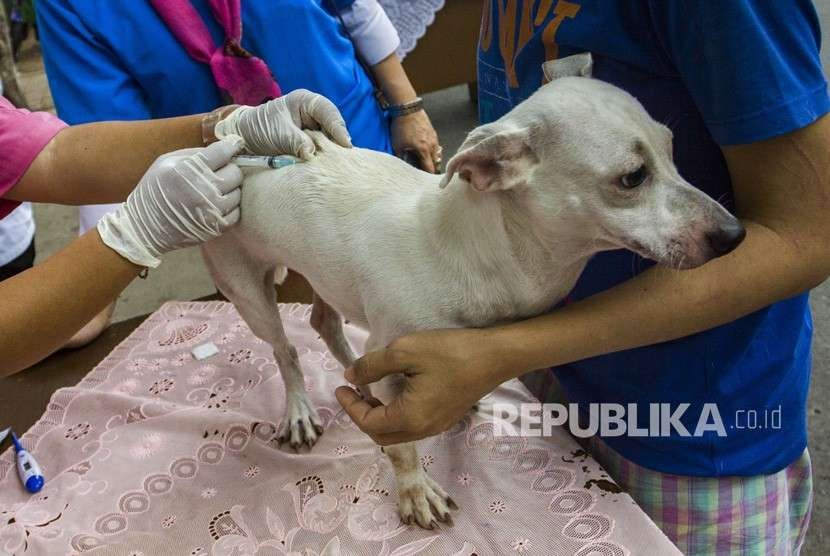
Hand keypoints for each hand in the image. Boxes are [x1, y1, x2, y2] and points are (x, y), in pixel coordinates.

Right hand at [97, 137, 244, 267]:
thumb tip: (225, 146)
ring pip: (239, 192)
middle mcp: (202, 190)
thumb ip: (194, 153)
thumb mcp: (166, 162)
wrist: (145, 228)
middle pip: (235, 172)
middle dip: (229, 169)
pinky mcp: (217, 226)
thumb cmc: (155, 190)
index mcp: (187, 169)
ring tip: (213, 190)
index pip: (222, 151)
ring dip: (229, 189)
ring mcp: (212, 210)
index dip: (232, 145)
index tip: (235, 143)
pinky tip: (214, 205)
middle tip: (217, 172)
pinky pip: (236, 211)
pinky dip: (229, 207)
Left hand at [215, 89, 351, 158]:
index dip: (338, 128)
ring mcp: (314, 130)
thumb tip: (311, 153)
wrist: (245, 139)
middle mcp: (313, 114)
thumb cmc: (259, 128)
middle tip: (343, 159)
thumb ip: (295, 141)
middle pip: (334, 127)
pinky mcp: (312, 144)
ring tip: (336, 165)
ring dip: (332, 153)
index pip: (328, 112)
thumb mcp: (277, 133)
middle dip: (338, 143)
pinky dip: (324, 159)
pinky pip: (323, 151)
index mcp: (305, 101)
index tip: (344, 144)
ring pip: (331, 141)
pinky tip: (326, 168)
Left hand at [335, 328, 507, 444]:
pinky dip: (395, 415)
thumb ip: (372, 366)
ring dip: (378, 417)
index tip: (341, 385)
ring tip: (370, 392)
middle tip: (352, 392)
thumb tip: (350, 376)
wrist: (496, 356)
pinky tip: (395, 392)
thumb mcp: (405, 351)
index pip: (368, 423)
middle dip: (361, 416)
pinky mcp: (447, 417)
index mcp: (410, 417)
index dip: (350, 406)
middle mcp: (424, 429)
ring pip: (398, 433)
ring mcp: (438, 425)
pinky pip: (413, 425)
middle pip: (381, 435)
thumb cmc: (451, 352)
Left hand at [390, 110, 441, 172]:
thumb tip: (401, 167)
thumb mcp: (398, 145)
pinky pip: (435, 146)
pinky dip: (432, 151)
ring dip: (432, 159)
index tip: (424, 181)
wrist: (407, 107)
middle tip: (424, 173)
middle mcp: (432, 145)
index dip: (427, 176)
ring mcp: (434, 138)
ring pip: (437, 154)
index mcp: (424, 150)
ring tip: (424, 162)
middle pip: (436, 163)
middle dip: (431, 168)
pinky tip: (424, 150)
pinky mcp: (433, 132)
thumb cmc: (401, 126)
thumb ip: (401, 158)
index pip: (430, 168)